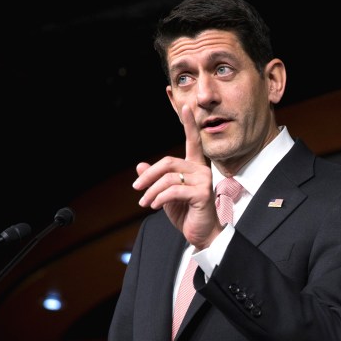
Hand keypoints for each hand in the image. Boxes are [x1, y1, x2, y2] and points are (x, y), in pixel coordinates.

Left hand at [133, 105, 221, 248]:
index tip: (185, 106)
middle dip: (148, 176)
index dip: (188, 123)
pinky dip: (159, 198)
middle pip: (168, 163)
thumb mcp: (165, 195)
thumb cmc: (187, 214)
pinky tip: (154, 206)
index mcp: (194, 167)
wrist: (202, 234)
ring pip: (168, 178)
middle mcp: (201, 170)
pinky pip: (173, 191)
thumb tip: (140, 165)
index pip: (192, 141)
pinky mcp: (202, 194)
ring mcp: (203, 181)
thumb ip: (156, 180)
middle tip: (136, 188)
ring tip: (145, 203)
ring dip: (151, 192)